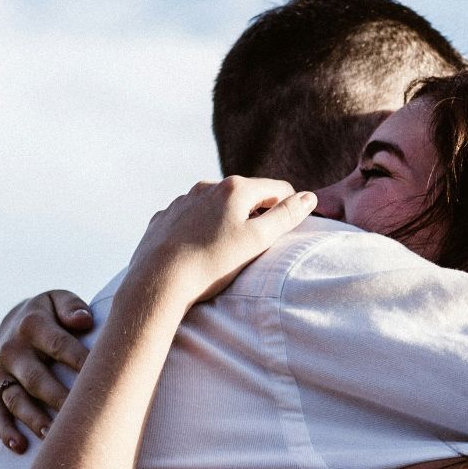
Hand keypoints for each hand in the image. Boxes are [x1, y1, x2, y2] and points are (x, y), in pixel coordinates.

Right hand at [0, 290, 95, 452]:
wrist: (13, 323)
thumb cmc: (50, 316)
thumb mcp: (58, 300)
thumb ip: (71, 307)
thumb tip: (83, 321)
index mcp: (32, 325)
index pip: (60, 345)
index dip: (81, 361)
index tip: (103, 379)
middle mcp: (12, 350)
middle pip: (36, 378)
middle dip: (58, 398)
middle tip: (81, 416)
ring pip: (15, 399)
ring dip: (33, 419)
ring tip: (52, 436)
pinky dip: (4, 431)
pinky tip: (19, 447)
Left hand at [122, 177, 315, 307]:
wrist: (158, 281)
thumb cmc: (212, 263)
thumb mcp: (258, 240)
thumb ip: (286, 216)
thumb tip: (309, 197)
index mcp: (235, 188)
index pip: (277, 188)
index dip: (289, 208)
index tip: (287, 231)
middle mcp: (207, 187)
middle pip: (246, 195)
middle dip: (256, 214)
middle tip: (257, 245)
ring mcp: (182, 201)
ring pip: (216, 205)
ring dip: (227, 220)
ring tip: (226, 251)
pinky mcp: (165, 218)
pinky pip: (191, 218)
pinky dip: (200, 229)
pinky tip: (198, 250)